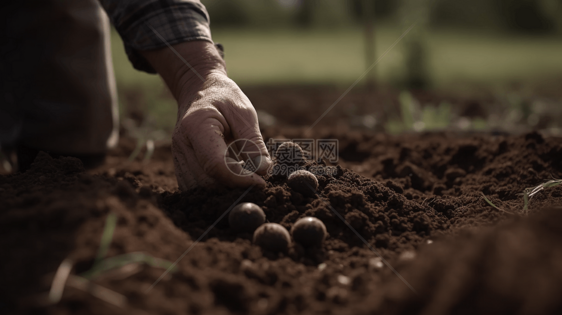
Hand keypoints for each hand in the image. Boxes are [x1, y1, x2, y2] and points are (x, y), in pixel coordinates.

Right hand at [142, 41, 271, 189]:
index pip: (216, 164)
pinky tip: (231, 178)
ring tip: (244, 177)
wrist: (199, 91)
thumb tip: (263, 170)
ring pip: (200, 190)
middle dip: (233, 187)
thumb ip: (253, 142)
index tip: (260, 182)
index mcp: (197, 127)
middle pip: (207, 182)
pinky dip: (215, 188)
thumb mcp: (244, 113)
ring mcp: (177, 157)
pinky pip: (196, 187)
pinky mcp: (180, 166)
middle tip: (256, 181)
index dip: (239, 179)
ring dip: (224, 190)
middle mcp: (182, 145)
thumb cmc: (224, 98)